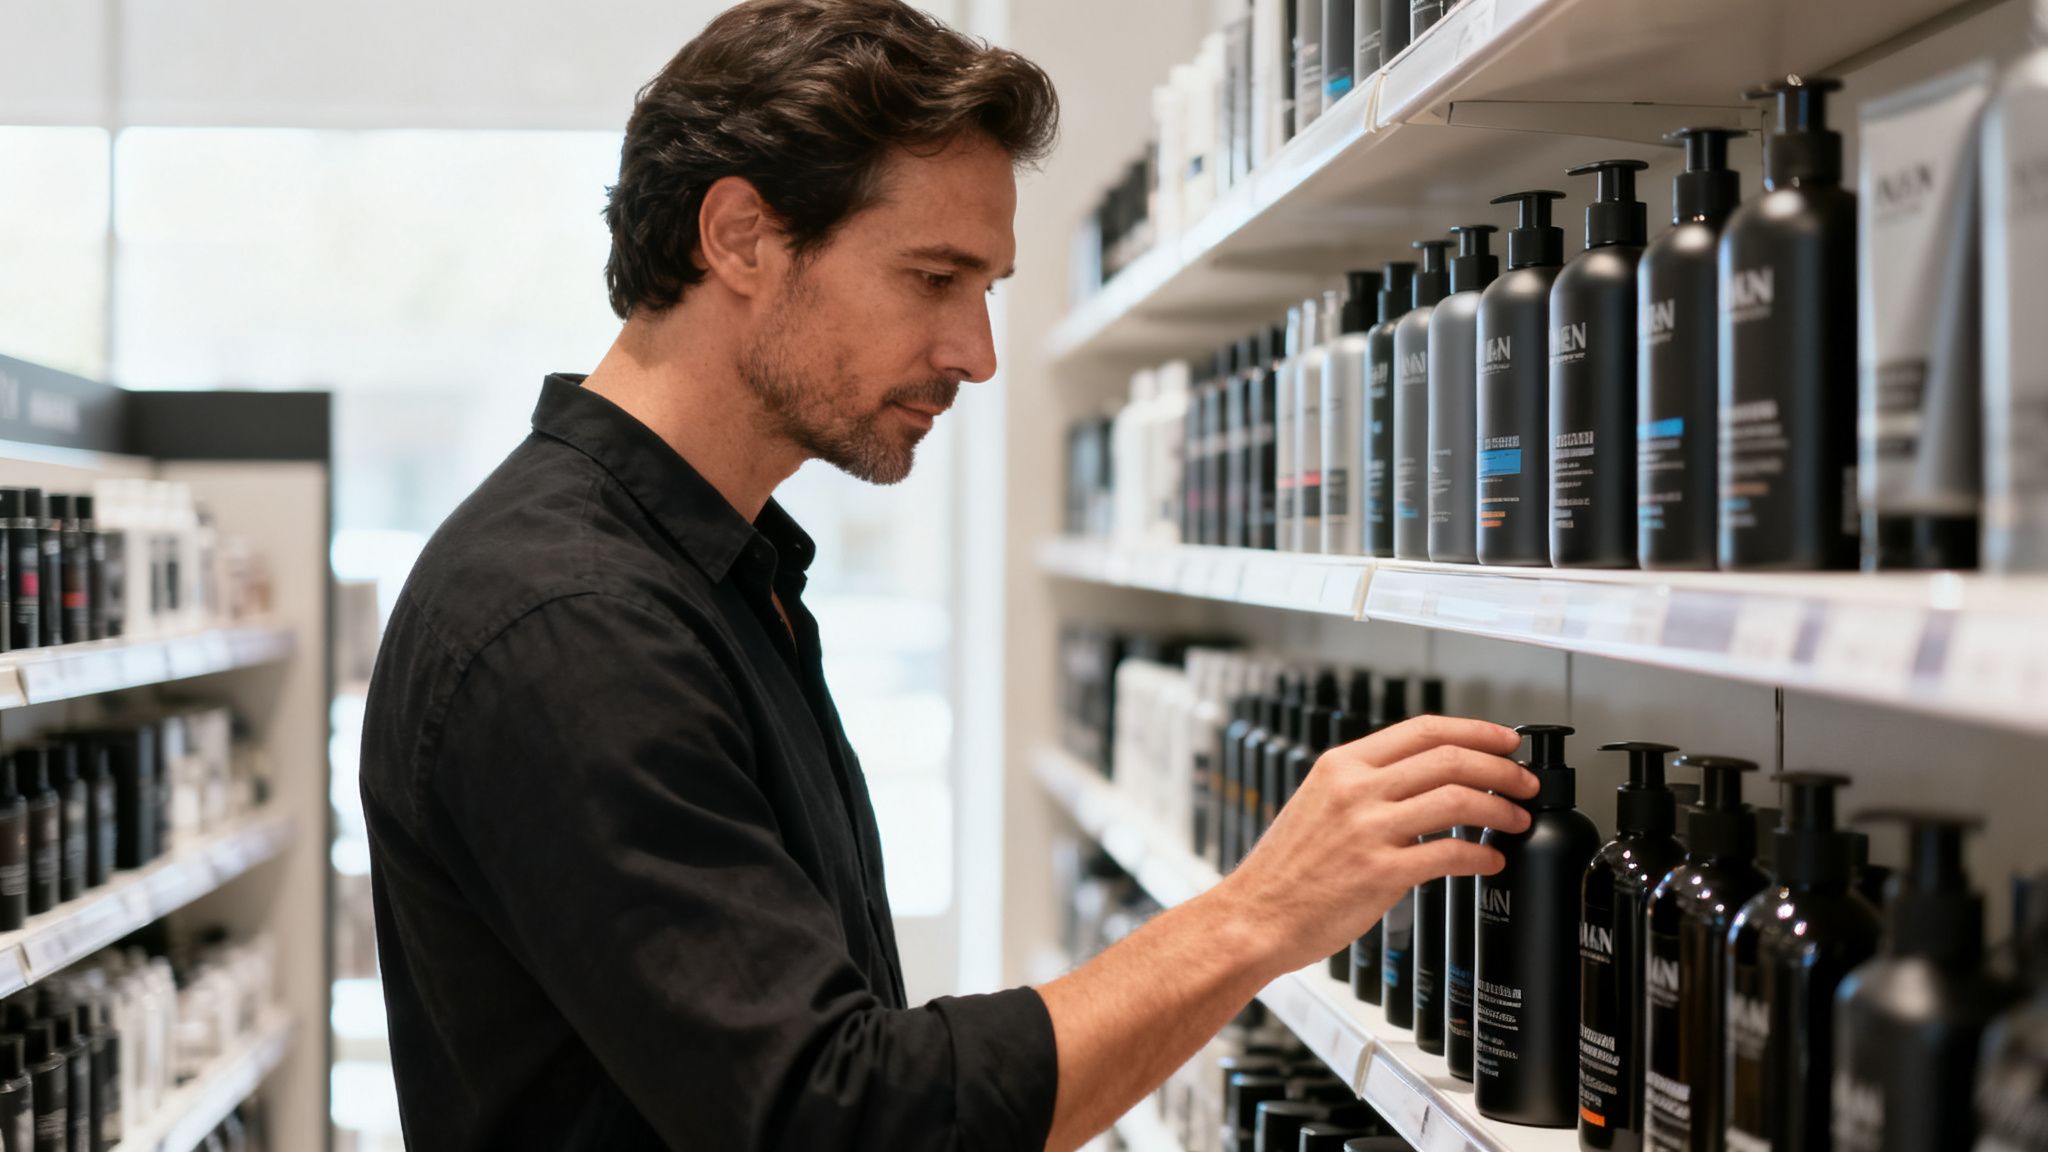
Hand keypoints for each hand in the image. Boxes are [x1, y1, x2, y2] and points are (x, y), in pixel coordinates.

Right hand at [1206, 715, 1536, 976]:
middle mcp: (1355, 790)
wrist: (1253, 916)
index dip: (1476, 730)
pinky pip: (1448, 854)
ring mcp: (1367, 830)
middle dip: (1502, 768)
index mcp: (1341, 765)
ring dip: (1501, 808)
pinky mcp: (1378, 872)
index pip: (1424, 729)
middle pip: (1449, 758)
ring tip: (1516, 819)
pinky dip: (1481, 855)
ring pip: (1457, 799)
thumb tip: (1429, 778)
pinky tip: (1489, 860)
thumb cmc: (1286, 869)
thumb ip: (1366, 784)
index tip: (1506, 740)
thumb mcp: (1318, 802)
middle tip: (1524, 782)